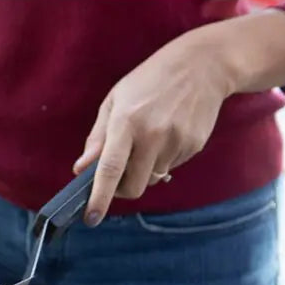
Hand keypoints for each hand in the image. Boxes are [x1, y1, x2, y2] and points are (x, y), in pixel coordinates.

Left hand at [73, 33, 233, 225]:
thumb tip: (82, 169)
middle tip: (120, 174)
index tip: (90, 219)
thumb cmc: (150, 81)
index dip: (99, 198)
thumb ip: (98, 138)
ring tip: (150, 138)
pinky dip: (164, 159)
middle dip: (123, 189)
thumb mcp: (115, 101)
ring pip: (153, 178)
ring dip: (145, 170)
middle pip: (133, 187)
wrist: (203, 65)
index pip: (110, 170)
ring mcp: (176, 141)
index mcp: (126, 122)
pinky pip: (171, 166)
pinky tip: (169, 132)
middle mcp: (152, 135)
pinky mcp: (194, 145)